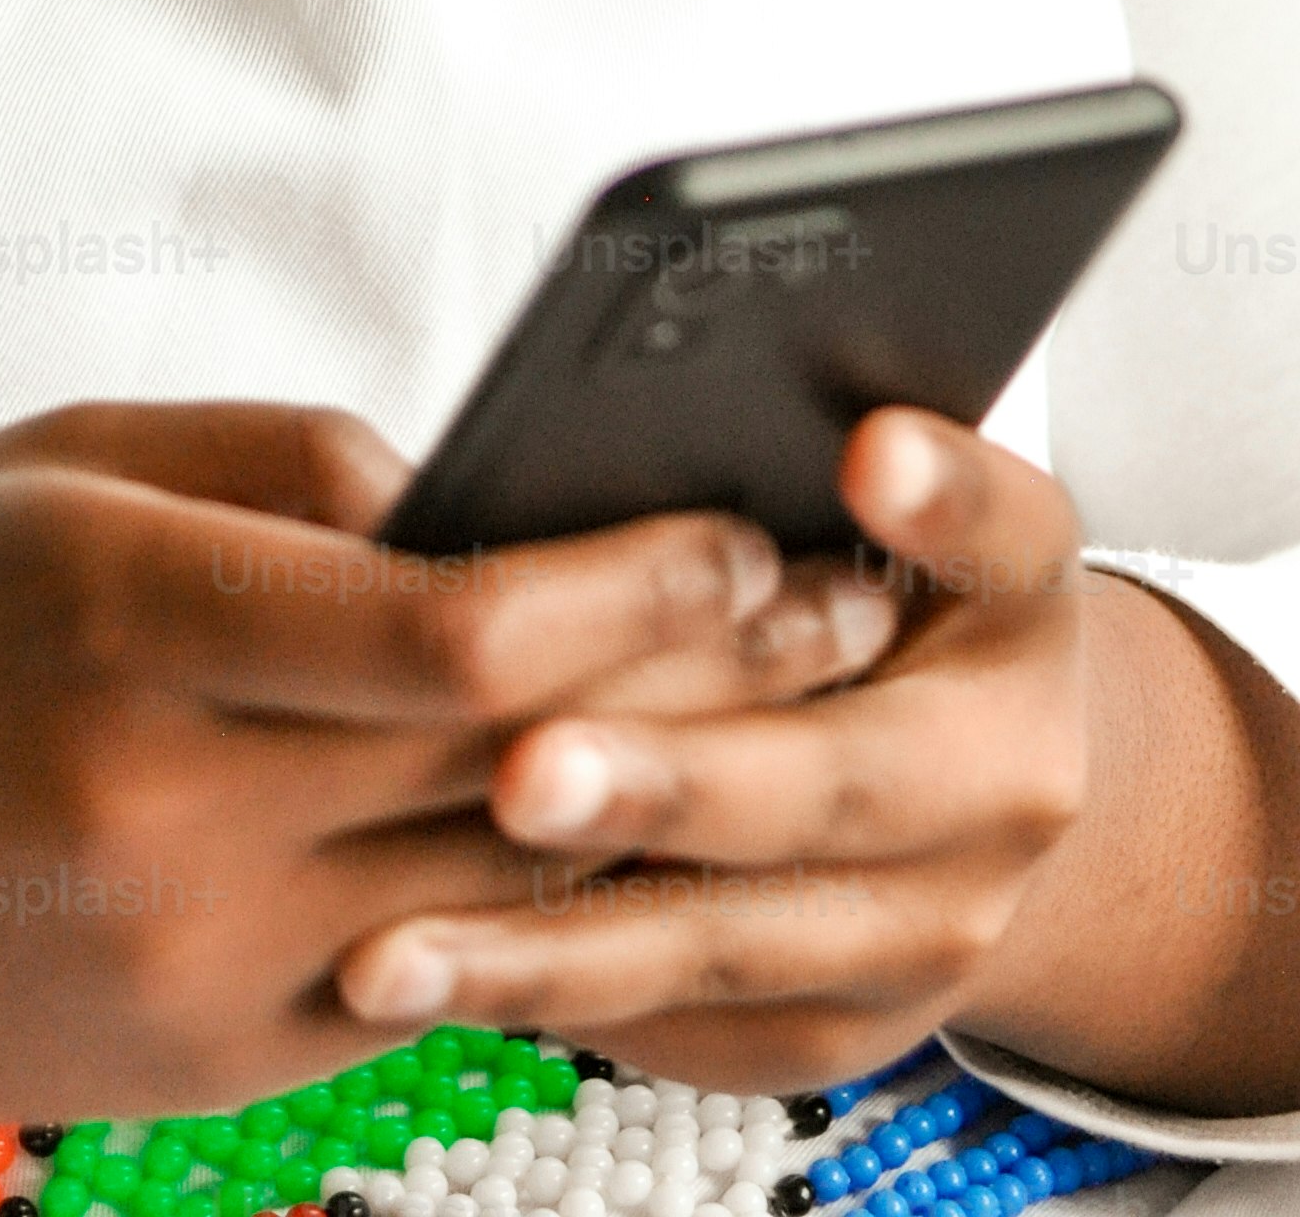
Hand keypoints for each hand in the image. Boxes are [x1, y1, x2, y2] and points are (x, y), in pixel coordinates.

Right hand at [0, 400, 892, 1216]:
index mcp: (127, 610)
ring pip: (508, 884)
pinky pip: (438, 972)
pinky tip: (617, 827)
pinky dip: (538, 897)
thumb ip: (276, 461)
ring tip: (774, 715)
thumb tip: (477, 488)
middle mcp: (175, 801)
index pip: (451, 619)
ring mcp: (201, 956)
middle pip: (514, 753)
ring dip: (657, 797)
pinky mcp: (220, 1060)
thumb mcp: (52, 465)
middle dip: (699, 675)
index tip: (735, 522)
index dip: (628, 574)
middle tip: (828, 608)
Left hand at [340, 410, 1084, 1092]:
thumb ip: (826, 430)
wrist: (970, 784)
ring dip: (553, 947)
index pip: (1001, 534)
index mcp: (1018, 609)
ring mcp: (931, 930)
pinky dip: (546, 1002)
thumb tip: (746, 384)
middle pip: (831, 780)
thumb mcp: (883, 479)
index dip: (941, 494)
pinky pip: (685, 1022)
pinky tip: (415, 978)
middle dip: (665, 783)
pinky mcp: (841, 1026)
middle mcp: (1006, 786)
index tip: (867, 450)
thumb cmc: (874, 581)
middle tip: (520, 772)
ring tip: (391, 948)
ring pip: (732, 940)